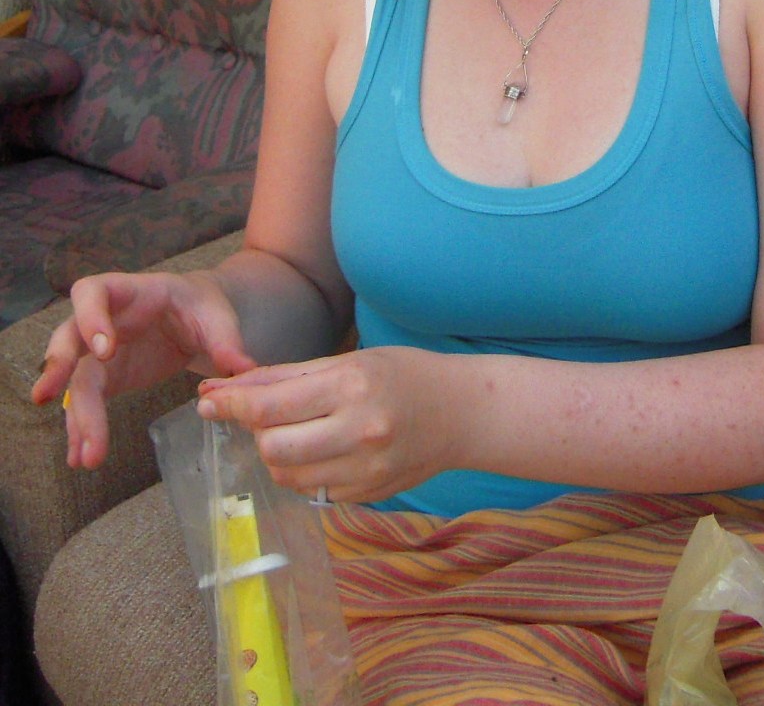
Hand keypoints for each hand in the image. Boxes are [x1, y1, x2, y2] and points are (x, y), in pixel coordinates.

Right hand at [31, 270, 255, 468]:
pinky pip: (87, 401)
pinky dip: (84, 429)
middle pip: (68, 336)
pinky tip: (81, 456)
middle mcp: (106, 319)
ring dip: (76, 416)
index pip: (94, 291)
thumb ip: (227, 343)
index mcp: (133, 291)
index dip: (90, 317)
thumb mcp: (219, 319)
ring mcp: (100, 350)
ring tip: (82, 455)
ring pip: (75, 379)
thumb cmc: (203, 308)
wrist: (198, 316)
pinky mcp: (106, 376)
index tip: (103, 349)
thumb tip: (242, 371)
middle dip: (59, 365)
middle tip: (49, 396)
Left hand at [196, 346, 448, 504]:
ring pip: (287, 475)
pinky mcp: (367, 495)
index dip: (230, 404)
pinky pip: (312, 491)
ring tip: (303, 433)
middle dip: (259, 433)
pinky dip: (306, 472)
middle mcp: (359, 431)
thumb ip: (286, 376)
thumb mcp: (350, 361)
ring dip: (280, 455)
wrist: (463, 413)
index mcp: (353, 387)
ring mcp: (365, 470)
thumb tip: (221, 387)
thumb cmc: (405, 375)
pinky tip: (326, 451)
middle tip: (271, 416)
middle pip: (272, 448)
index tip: (206, 400)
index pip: (271, 405)